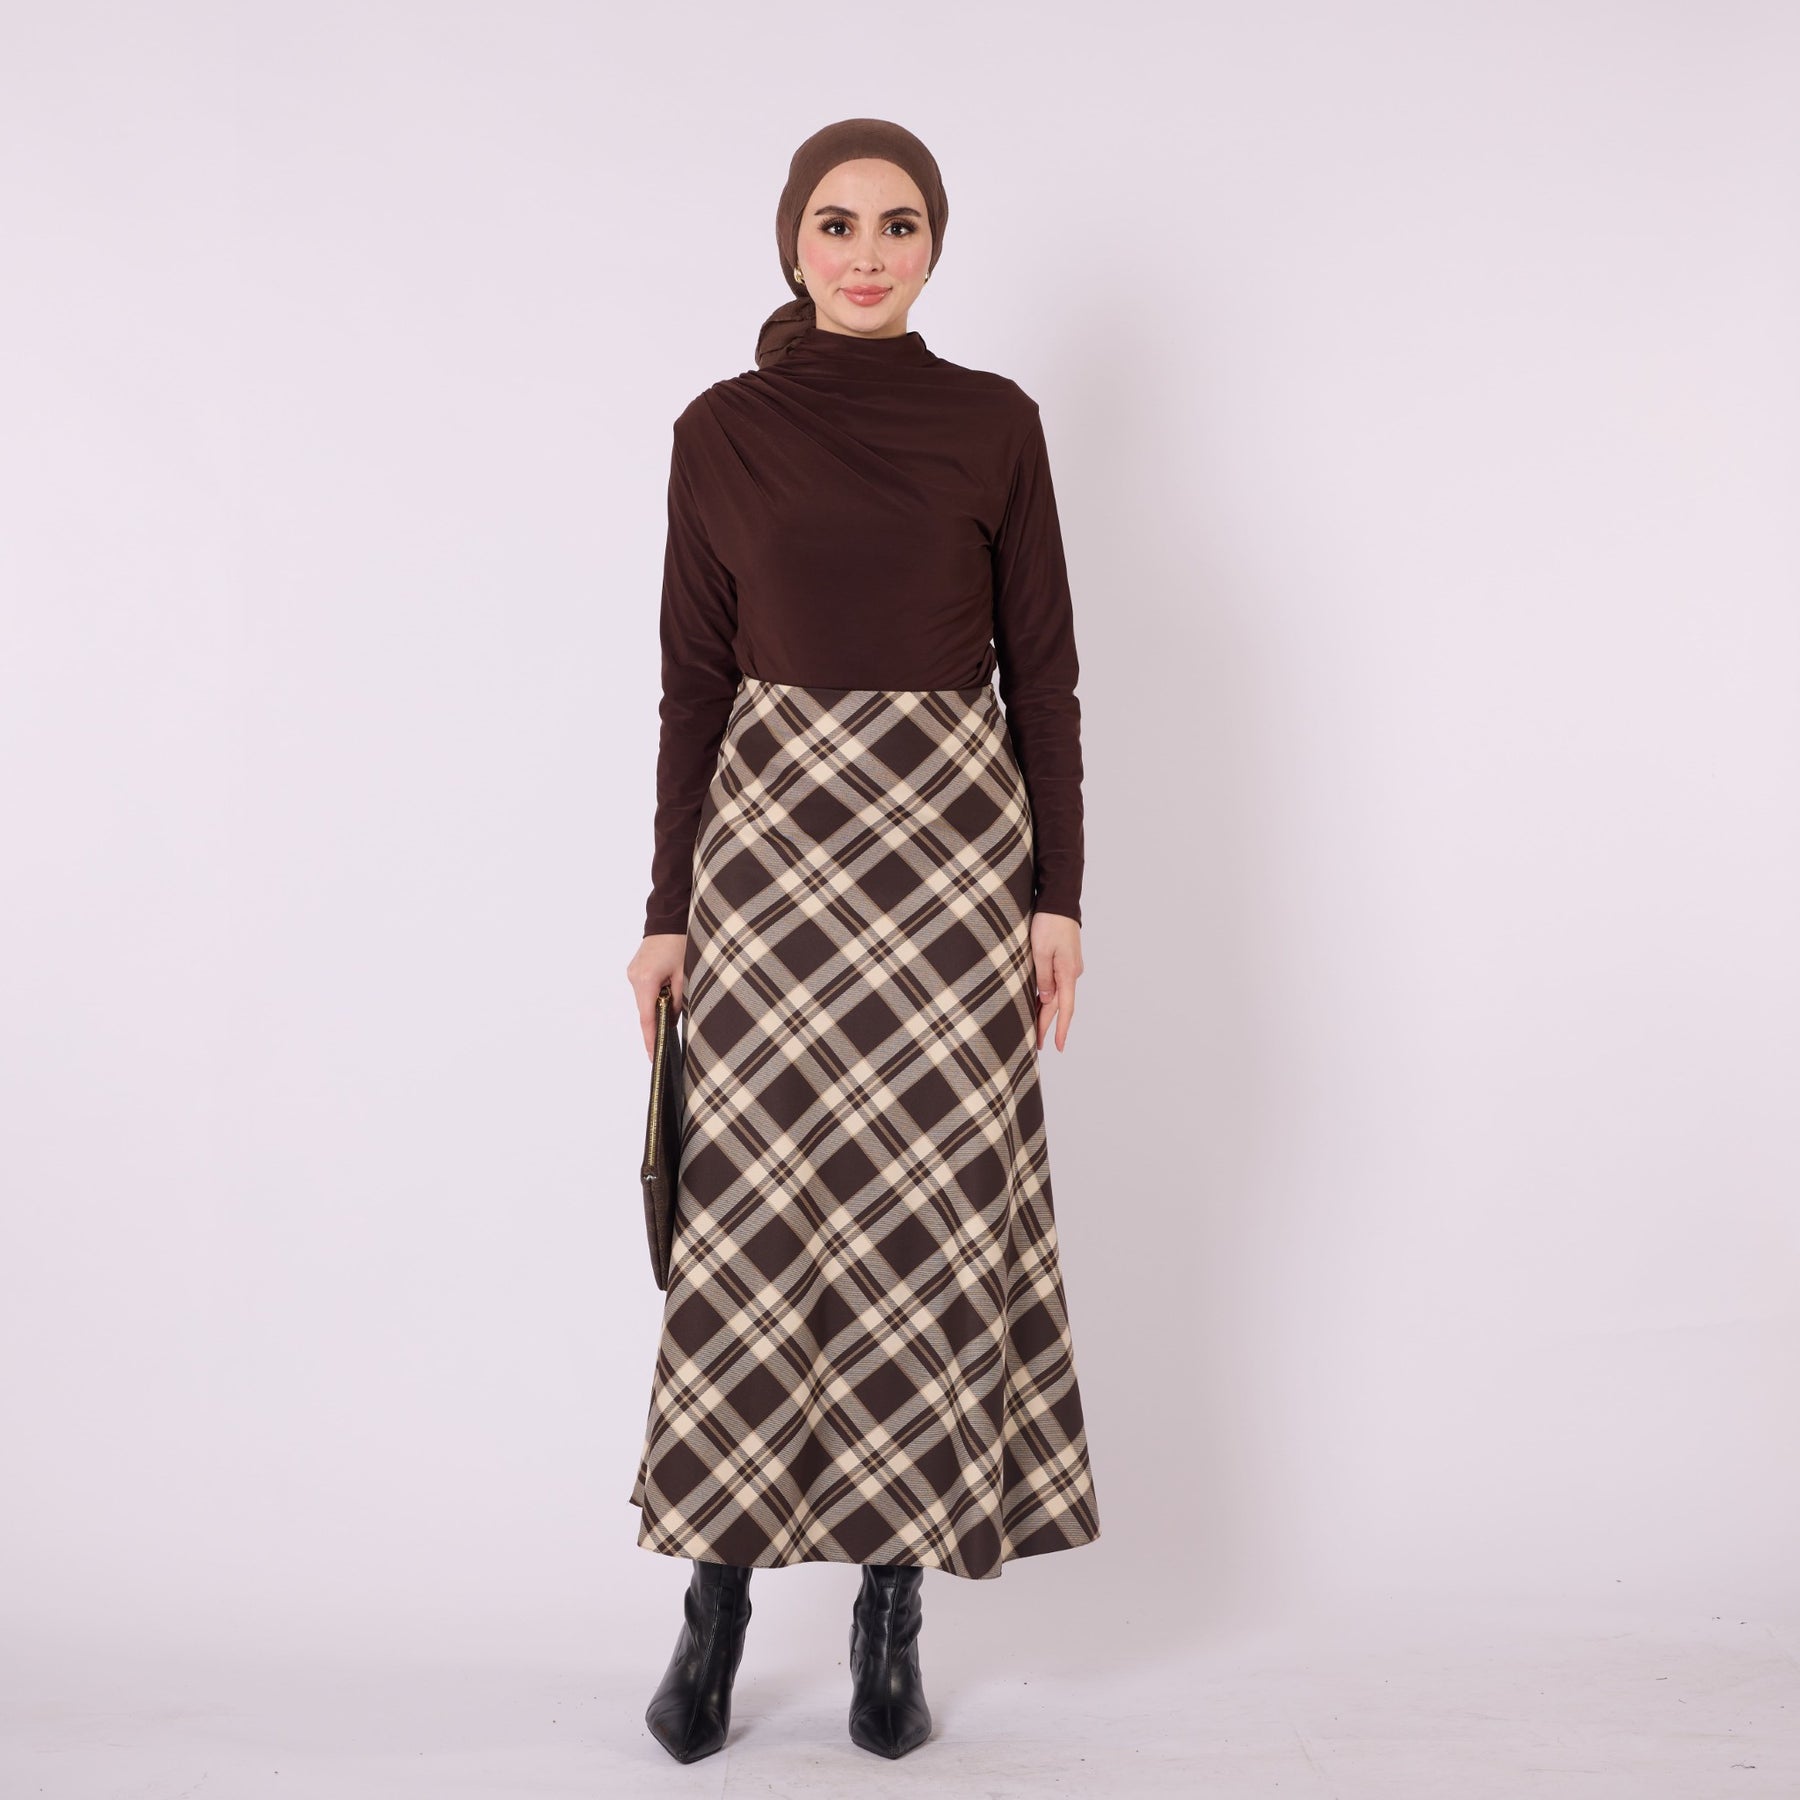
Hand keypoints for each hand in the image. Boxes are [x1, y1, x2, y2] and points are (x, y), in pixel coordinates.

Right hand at [627, 933, 687, 1056]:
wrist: (670, 918)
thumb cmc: (681, 943)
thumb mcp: (685, 975)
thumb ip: (677, 1001)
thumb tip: (671, 1020)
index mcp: (647, 980)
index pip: (647, 1018)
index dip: (651, 1040)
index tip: (653, 1057)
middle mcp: (635, 977)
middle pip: (645, 1010)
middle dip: (658, 1022)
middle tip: (669, 1037)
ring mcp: (633, 973)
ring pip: (646, 1000)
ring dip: (658, 1005)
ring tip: (675, 999)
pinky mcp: (635, 969)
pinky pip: (645, 990)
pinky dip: (655, 995)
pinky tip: (668, 990)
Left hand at [1029, 911, 1081, 1051]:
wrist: (1059, 903)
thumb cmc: (1049, 924)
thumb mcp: (1041, 952)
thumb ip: (1043, 978)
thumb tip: (1047, 1000)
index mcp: (1068, 973)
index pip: (1065, 1008)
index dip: (1060, 1029)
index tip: (1057, 1046)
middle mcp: (1071, 973)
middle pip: (1059, 1005)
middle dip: (1048, 1025)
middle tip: (1038, 1045)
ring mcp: (1069, 967)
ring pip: (1057, 995)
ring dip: (1046, 1012)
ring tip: (1035, 1030)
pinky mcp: (1064, 961)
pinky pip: (1056, 984)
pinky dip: (1046, 996)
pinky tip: (1037, 1004)